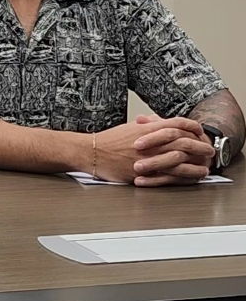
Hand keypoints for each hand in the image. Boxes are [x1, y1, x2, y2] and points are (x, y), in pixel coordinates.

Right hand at [87, 117, 207, 185]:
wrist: (92, 152)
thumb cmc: (109, 140)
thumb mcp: (130, 127)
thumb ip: (147, 125)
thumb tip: (159, 120)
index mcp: (148, 129)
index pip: (177, 124)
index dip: (191, 126)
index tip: (199, 131)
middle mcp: (150, 142)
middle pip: (183, 141)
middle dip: (199, 146)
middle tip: (208, 150)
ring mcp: (148, 158)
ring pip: (179, 160)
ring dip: (195, 164)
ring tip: (205, 167)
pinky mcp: (143, 173)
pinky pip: (167, 176)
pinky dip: (182, 177)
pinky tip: (189, 179)